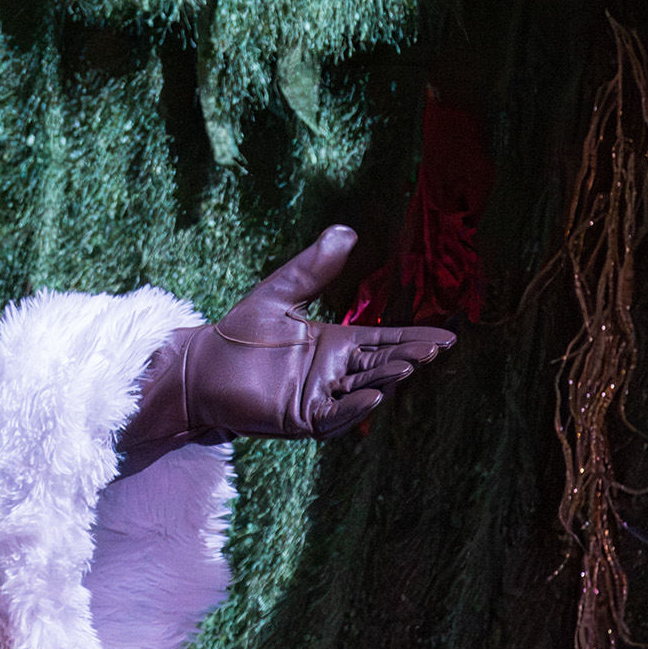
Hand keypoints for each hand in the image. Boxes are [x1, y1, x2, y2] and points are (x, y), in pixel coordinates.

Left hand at [117, 226, 454, 475]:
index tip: (448, 336)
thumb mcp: (278, 294)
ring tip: (409, 364)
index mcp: (334, 343)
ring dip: (387, 379)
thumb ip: (312, 268)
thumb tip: (346, 230)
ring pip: (364, 389)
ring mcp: (319, 397)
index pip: (384, 339)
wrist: (200, 368)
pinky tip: (373, 396)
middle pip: (381, 364)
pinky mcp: (301, 418)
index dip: (413, 338)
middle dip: (409, 357)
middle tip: (436, 348)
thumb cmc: (236, 333)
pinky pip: (335, 415)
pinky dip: (354, 408)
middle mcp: (333, 372)